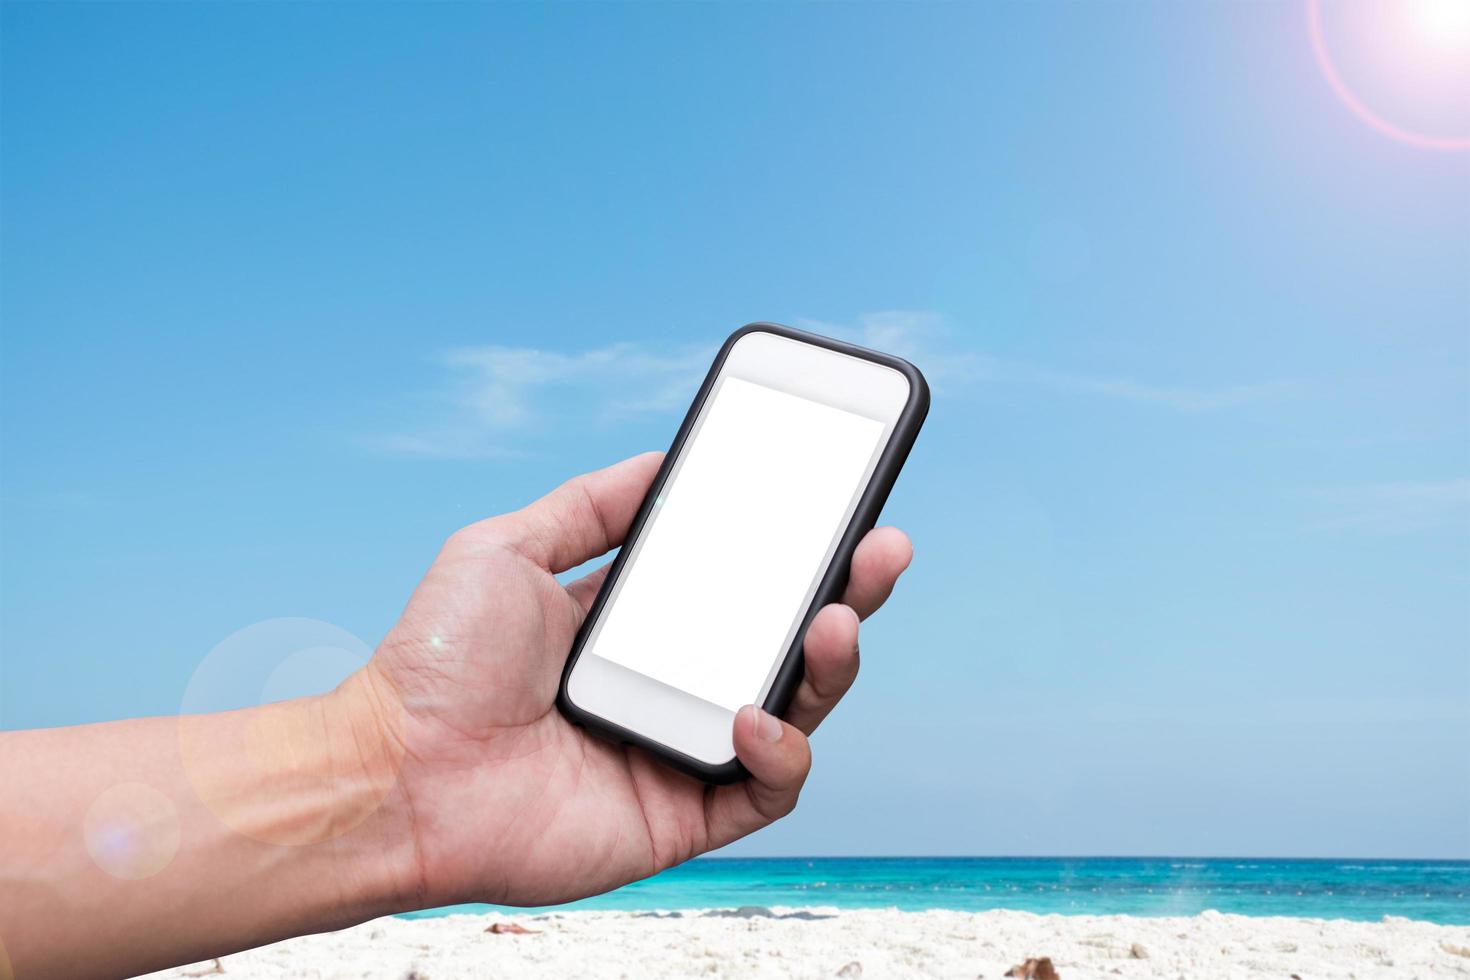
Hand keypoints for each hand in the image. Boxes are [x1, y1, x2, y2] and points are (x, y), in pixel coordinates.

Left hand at [362, 451, 912, 908]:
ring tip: (839, 616)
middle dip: (848, 593)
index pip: (741, 584)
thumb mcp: (509, 546)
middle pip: (786, 641)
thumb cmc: (436, 662)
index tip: (840, 502)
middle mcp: (671, 687)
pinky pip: (765, 789)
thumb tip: (664, 459)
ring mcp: (680, 750)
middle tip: (883, 547)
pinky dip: (778, 751)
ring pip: (794, 710)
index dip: (797, 549)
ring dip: (833, 664)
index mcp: (639, 628)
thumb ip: (590, 504)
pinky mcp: (681, 815)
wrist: (394, 772)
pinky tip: (753, 713)